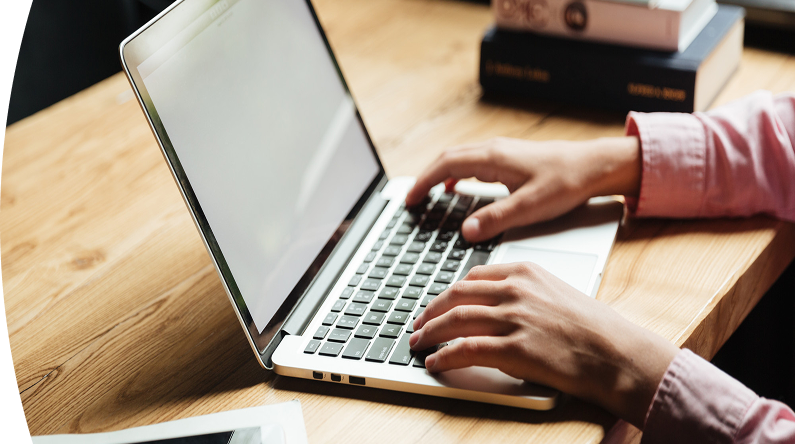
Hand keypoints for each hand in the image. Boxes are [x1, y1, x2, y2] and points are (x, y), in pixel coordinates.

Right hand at [405, 136, 640, 242]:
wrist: (594, 166)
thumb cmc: (566, 182)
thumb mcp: (530, 207)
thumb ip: (496, 219)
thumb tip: (467, 232)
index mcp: (493, 159)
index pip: (446, 166)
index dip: (424, 182)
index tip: (410, 199)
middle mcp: (494, 150)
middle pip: (448, 158)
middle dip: (426, 178)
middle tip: (412, 199)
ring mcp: (502, 152)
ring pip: (460, 158)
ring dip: (441, 174)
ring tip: (429, 193)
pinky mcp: (511, 158)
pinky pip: (474, 162)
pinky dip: (458, 173)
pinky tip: (459, 187)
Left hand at [410, 262, 678, 427]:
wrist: (618, 353)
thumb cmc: (594, 328)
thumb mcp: (557, 293)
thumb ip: (525, 293)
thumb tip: (495, 306)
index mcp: (526, 273)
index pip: (473, 277)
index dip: (448, 293)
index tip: (438, 304)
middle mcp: (516, 290)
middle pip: (457, 295)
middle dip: (431, 310)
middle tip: (418, 324)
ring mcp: (514, 318)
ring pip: (455, 320)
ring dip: (430, 333)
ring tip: (418, 343)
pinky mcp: (515, 349)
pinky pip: (465, 349)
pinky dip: (444, 355)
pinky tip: (435, 362)